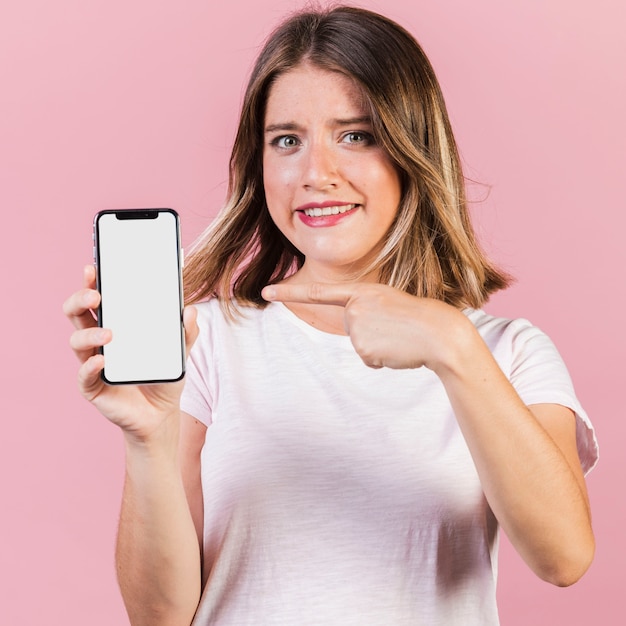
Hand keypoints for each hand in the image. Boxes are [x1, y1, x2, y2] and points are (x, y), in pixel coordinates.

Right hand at [63, 265, 198, 442]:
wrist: (161, 414)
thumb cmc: (163, 376)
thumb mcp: (180, 351)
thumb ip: (186, 332)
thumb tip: (190, 310)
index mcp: (114, 325)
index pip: (96, 299)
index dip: (91, 283)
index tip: (93, 268)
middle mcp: (98, 341)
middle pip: (76, 313)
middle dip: (80, 299)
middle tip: (95, 295)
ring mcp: (92, 363)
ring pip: (77, 341)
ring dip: (90, 333)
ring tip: (110, 334)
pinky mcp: (93, 387)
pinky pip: (84, 375)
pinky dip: (89, 367)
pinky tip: (101, 360)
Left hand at [261, 282, 472, 370]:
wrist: (439, 332)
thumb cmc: (418, 318)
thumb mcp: (389, 303)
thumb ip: (366, 311)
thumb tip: (359, 338)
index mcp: (362, 291)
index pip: (319, 292)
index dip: (290, 292)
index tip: (266, 291)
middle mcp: (354, 308)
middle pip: (350, 327)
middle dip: (370, 333)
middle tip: (394, 327)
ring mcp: (357, 329)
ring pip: (360, 345)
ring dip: (378, 347)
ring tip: (398, 338)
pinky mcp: (363, 349)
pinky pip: (368, 360)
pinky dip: (382, 359)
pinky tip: (397, 350)